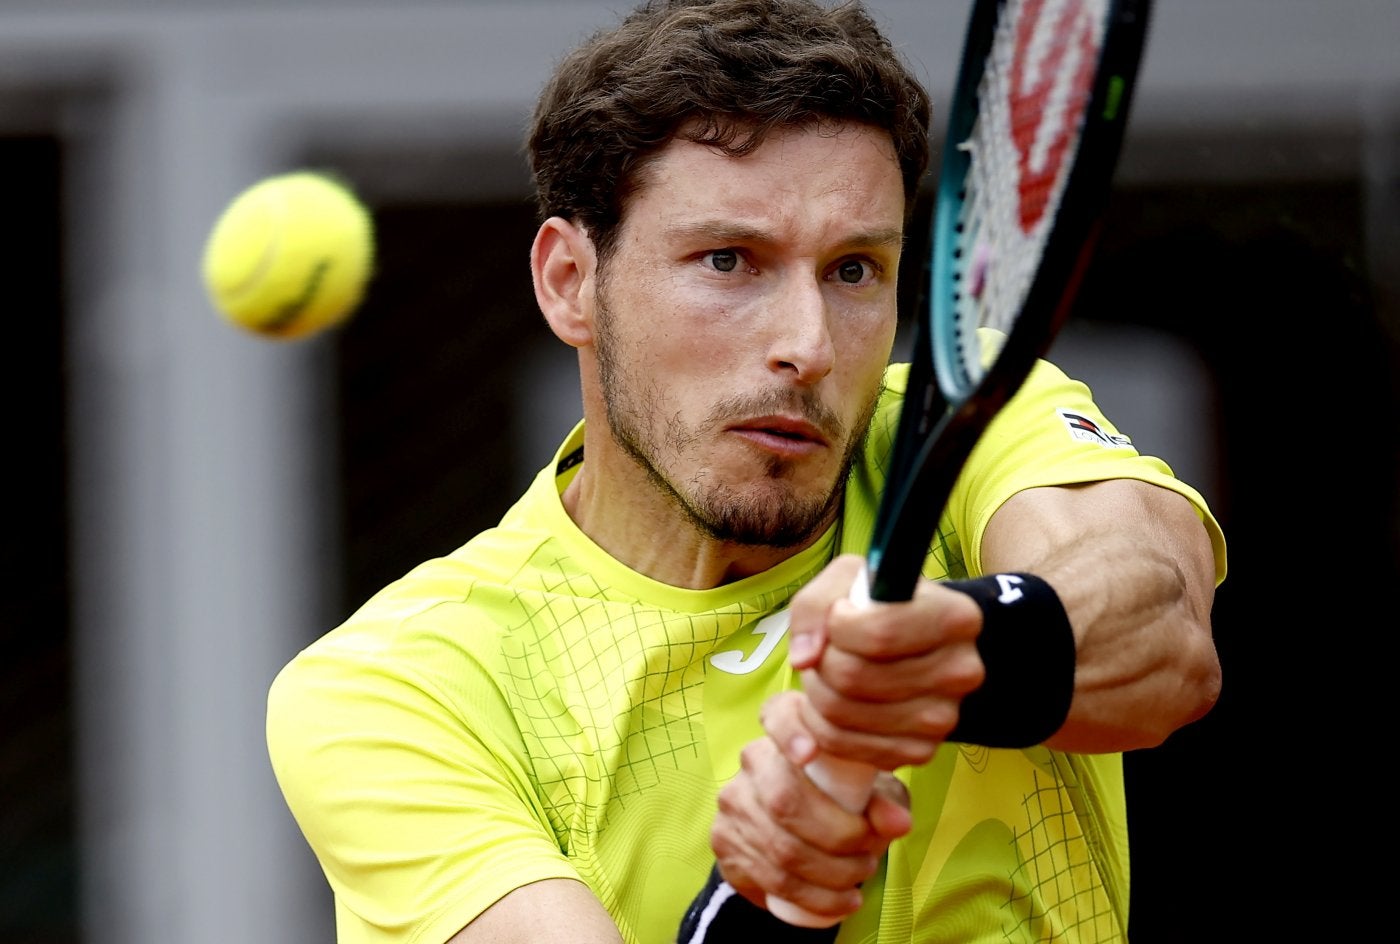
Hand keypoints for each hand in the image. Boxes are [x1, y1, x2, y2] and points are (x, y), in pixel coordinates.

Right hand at [710, 691, 911, 921]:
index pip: (779, 715)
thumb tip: (896, 822)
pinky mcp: (724, 840)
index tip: (810, 754)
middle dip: (838, 837)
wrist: (794, 841)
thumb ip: (885, 803)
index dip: (790, 732)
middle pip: (786, 800)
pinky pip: (771, 876)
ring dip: (832, 874)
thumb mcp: (869, 796)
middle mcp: (753, 759)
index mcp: (787, 730)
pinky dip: (814, 896)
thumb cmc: (841, 803)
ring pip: (781, 847)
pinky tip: (842, 900)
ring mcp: (734, 800)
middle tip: (869, 854)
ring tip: (860, 877)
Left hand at [786, 554, 985, 768]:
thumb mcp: (847, 579)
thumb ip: (816, 604)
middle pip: (853, 677)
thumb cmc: (876, 605)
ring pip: (841, 713)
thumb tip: (804, 658)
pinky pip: (843, 744)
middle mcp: (960, 672)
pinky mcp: (919, 751)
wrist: (906, 646)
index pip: (879, 634)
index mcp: (955, 618)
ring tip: (829, 672)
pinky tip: (834, 700)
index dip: (839, 626)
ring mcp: (943, 719)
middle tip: (827, 649)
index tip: (840, 616)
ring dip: (816, 691)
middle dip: (821, 661)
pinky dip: (820, 724)